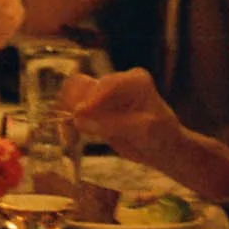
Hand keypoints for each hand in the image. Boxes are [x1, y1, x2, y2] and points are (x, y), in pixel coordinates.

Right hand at [61, 66, 178, 166]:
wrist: (161, 147)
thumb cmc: (159, 136)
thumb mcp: (142, 130)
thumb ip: (112, 124)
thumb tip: (79, 120)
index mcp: (135, 80)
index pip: (107, 85)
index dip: (92, 100)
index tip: (79, 115)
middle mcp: (117, 81)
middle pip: (86, 85)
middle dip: (76, 105)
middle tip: (71, 127)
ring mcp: (103, 93)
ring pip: (74, 94)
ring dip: (67, 110)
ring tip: (69, 132)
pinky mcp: (93, 106)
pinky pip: (72, 105)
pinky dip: (67, 117)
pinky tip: (70, 133)